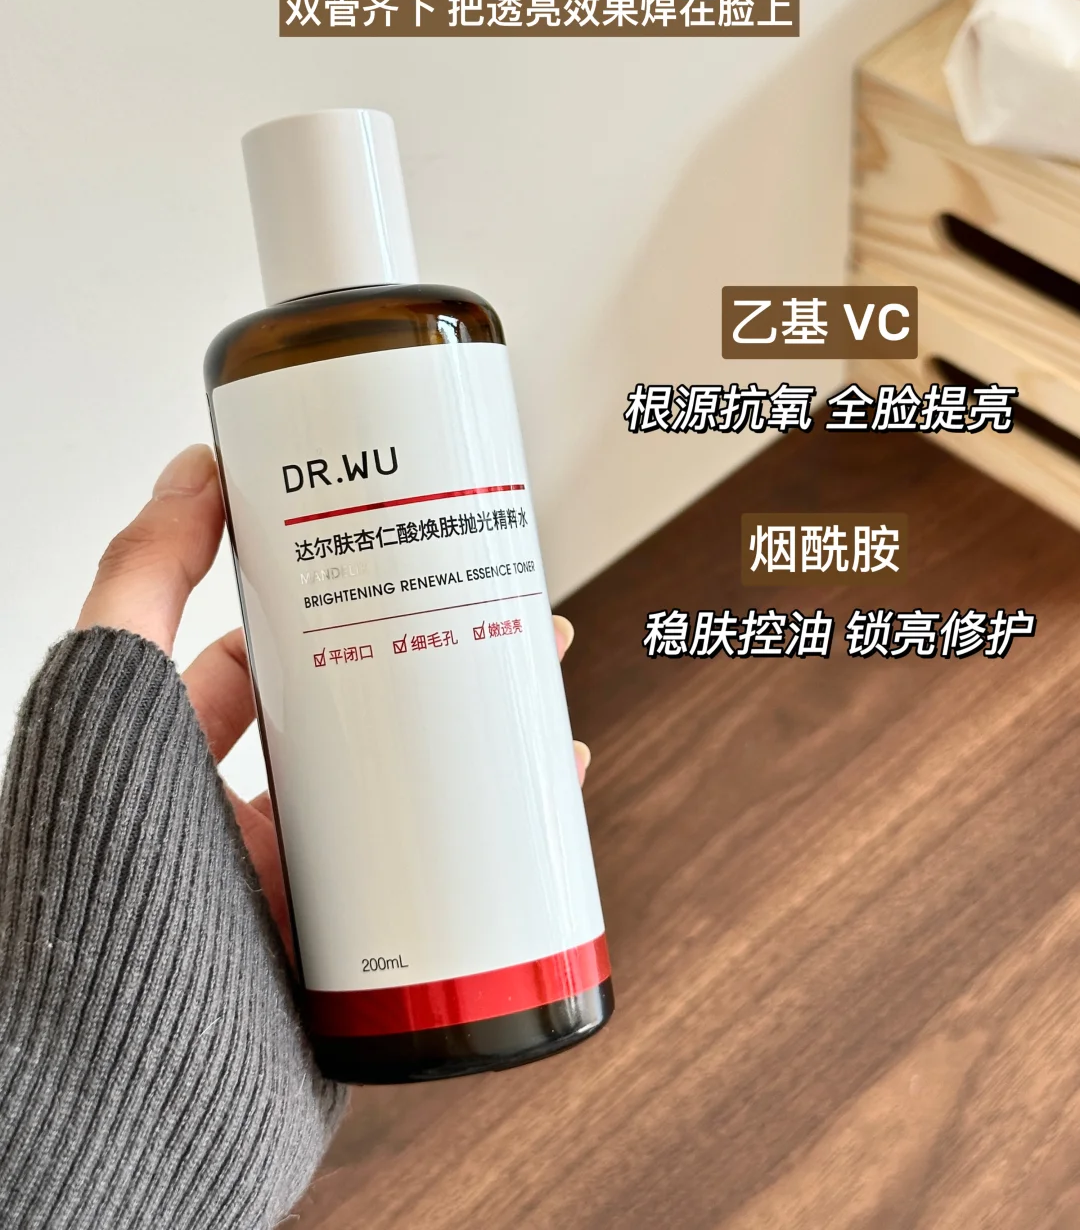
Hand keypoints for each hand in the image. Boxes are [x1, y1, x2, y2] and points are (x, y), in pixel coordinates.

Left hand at [75, 443, 590, 952]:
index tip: (402, 567)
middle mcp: (240, 831)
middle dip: (443, 674)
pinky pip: (442, 900)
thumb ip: (138, 578)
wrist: (127, 1084)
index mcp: (180, 769)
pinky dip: (503, 857)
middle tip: (515, 629)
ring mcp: (302, 901)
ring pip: (411, 811)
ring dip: (487, 759)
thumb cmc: (101, 888)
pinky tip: (548, 816)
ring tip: (550, 710)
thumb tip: (190, 471)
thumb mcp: (112, 694)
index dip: (343, 610)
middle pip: (361, 732)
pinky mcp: (360, 967)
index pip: (273, 669)